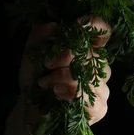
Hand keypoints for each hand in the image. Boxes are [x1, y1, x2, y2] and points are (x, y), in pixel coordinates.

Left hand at [3, 16, 112, 134]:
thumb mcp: (32, 55)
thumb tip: (52, 25)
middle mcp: (97, 67)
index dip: (96, 25)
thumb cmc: (35, 80)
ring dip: (67, 80)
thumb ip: (40, 37)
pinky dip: (76, 98)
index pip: (103, 32)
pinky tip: (60, 97)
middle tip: (47, 65)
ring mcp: (102, 88)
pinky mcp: (100, 108)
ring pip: (94, 79)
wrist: (30, 109)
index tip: (77, 26)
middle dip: (68, 58)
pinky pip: (97, 101)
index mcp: (85, 50)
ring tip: (47, 85)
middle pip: (95, 55)